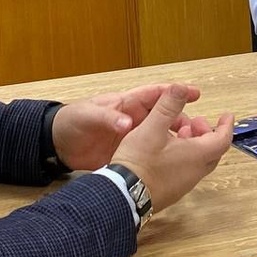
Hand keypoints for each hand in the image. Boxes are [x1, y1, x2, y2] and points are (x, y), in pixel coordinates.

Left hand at [51, 82, 200, 171]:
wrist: (58, 144)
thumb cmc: (72, 121)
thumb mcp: (88, 116)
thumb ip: (107, 119)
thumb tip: (127, 124)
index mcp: (126, 104)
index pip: (155, 94)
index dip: (175, 92)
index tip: (194, 92)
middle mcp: (133, 119)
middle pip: (164, 116)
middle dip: (182, 119)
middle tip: (198, 128)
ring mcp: (131, 137)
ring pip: (160, 136)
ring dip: (175, 139)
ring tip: (191, 147)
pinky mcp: (127, 154)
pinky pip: (149, 154)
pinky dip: (162, 157)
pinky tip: (174, 164)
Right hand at [109, 84, 233, 212]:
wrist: (123, 195)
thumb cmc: (139, 163)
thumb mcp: (152, 127)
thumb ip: (168, 106)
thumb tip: (181, 88)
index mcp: (197, 155)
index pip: (223, 139)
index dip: (226, 125)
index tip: (226, 115)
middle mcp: (195, 172)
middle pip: (212, 151)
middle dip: (207, 133)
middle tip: (197, 122)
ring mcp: (183, 184)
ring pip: (198, 161)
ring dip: (194, 144)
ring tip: (177, 132)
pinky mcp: (171, 191)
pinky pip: (186, 170)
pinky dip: (183, 156)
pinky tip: (165, 150)